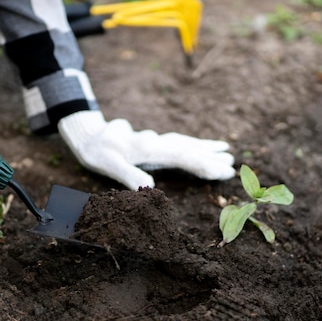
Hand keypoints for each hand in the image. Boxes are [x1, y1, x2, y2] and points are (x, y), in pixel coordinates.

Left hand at [58, 111, 235, 189]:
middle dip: (210, 158)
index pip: (181, 155)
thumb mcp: (107, 164)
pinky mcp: (155, 143)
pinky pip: (179, 143)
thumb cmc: (98, 151)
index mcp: (148, 148)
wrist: (89, 134)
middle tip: (231, 167)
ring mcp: (156, 141)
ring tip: (228, 154)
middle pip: (188, 149)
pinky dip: (195, 145)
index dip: (202, 163)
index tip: (221, 170)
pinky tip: (206, 147)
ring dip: (206, 150)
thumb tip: (149, 186)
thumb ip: (128, 174)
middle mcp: (156, 142)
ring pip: (186, 144)